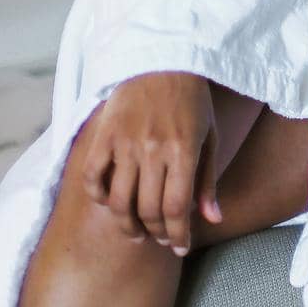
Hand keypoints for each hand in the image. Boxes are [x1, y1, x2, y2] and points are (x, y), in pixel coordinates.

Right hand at [80, 71, 223, 254]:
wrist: (164, 59)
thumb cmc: (192, 101)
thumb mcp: (209, 136)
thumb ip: (208, 180)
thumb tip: (213, 220)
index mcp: (183, 149)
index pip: (177, 207)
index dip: (177, 234)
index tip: (178, 247)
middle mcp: (153, 148)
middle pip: (148, 209)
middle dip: (155, 232)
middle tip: (159, 237)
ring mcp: (126, 142)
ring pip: (119, 201)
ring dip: (127, 224)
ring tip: (136, 231)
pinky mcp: (105, 134)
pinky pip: (93, 177)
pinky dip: (99, 197)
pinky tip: (111, 202)